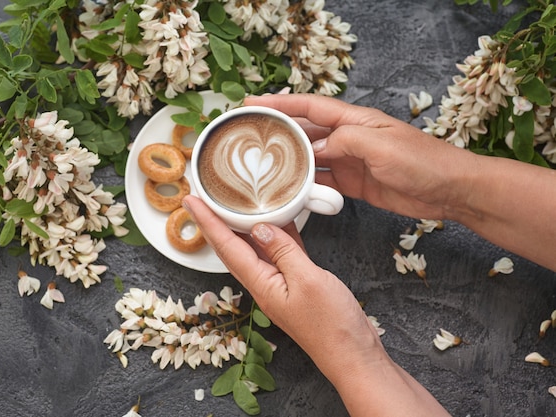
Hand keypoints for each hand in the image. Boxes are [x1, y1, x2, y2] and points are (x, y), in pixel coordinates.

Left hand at [182, 196, 378, 377]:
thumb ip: (283, 251)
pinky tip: (278, 220)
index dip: (207, 221)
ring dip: (241, 226)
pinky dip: (274, 235)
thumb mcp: (307, 280)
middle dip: (214, 222)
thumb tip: (260, 228)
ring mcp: (279, 285)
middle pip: (232, 247)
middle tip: (202, 198)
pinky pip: (278, 253)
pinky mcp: (296, 285)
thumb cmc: (332, 325)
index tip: (191, 201)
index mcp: (261, 284)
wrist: (352, 354)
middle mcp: (264, 284)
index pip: (226, 246)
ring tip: (231, 204)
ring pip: (254, 249)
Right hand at [245, 94, 476, 220]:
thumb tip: (316, 149)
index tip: (254, 105)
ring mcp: (351, 161)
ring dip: (289, 163)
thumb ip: (346, 141)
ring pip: (311, 159)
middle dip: (279, 132)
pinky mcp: (354, 184)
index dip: (281, 104)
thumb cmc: (424, 162)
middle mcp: (349, 137)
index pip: (310, 107)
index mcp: (356, 120)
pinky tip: (292, 192)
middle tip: (250, 137)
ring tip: (263, 168)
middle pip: (306, 132)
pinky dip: (307, 187)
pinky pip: (323, 183)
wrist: (450, 191)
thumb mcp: (382, 146)